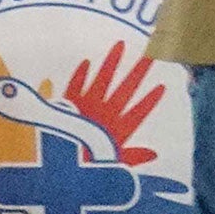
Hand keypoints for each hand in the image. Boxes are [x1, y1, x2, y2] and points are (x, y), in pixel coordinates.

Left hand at [64, 41, 165, 166]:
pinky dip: (80, 74)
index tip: (162, 86)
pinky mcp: (68, 103)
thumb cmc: (83, 168)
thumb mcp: (113, 165)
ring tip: (120, 45)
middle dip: (139, 71)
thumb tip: (155, 155)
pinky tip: (86, 62)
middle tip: (150, 55)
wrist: (52, 165)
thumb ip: (134, 157)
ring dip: (111, 62)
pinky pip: (76, 85)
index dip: (150, 100)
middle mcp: (104, 113)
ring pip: (102, 79)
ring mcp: (86, 105)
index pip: (139, 112)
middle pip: (126, 89)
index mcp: (116, 130)